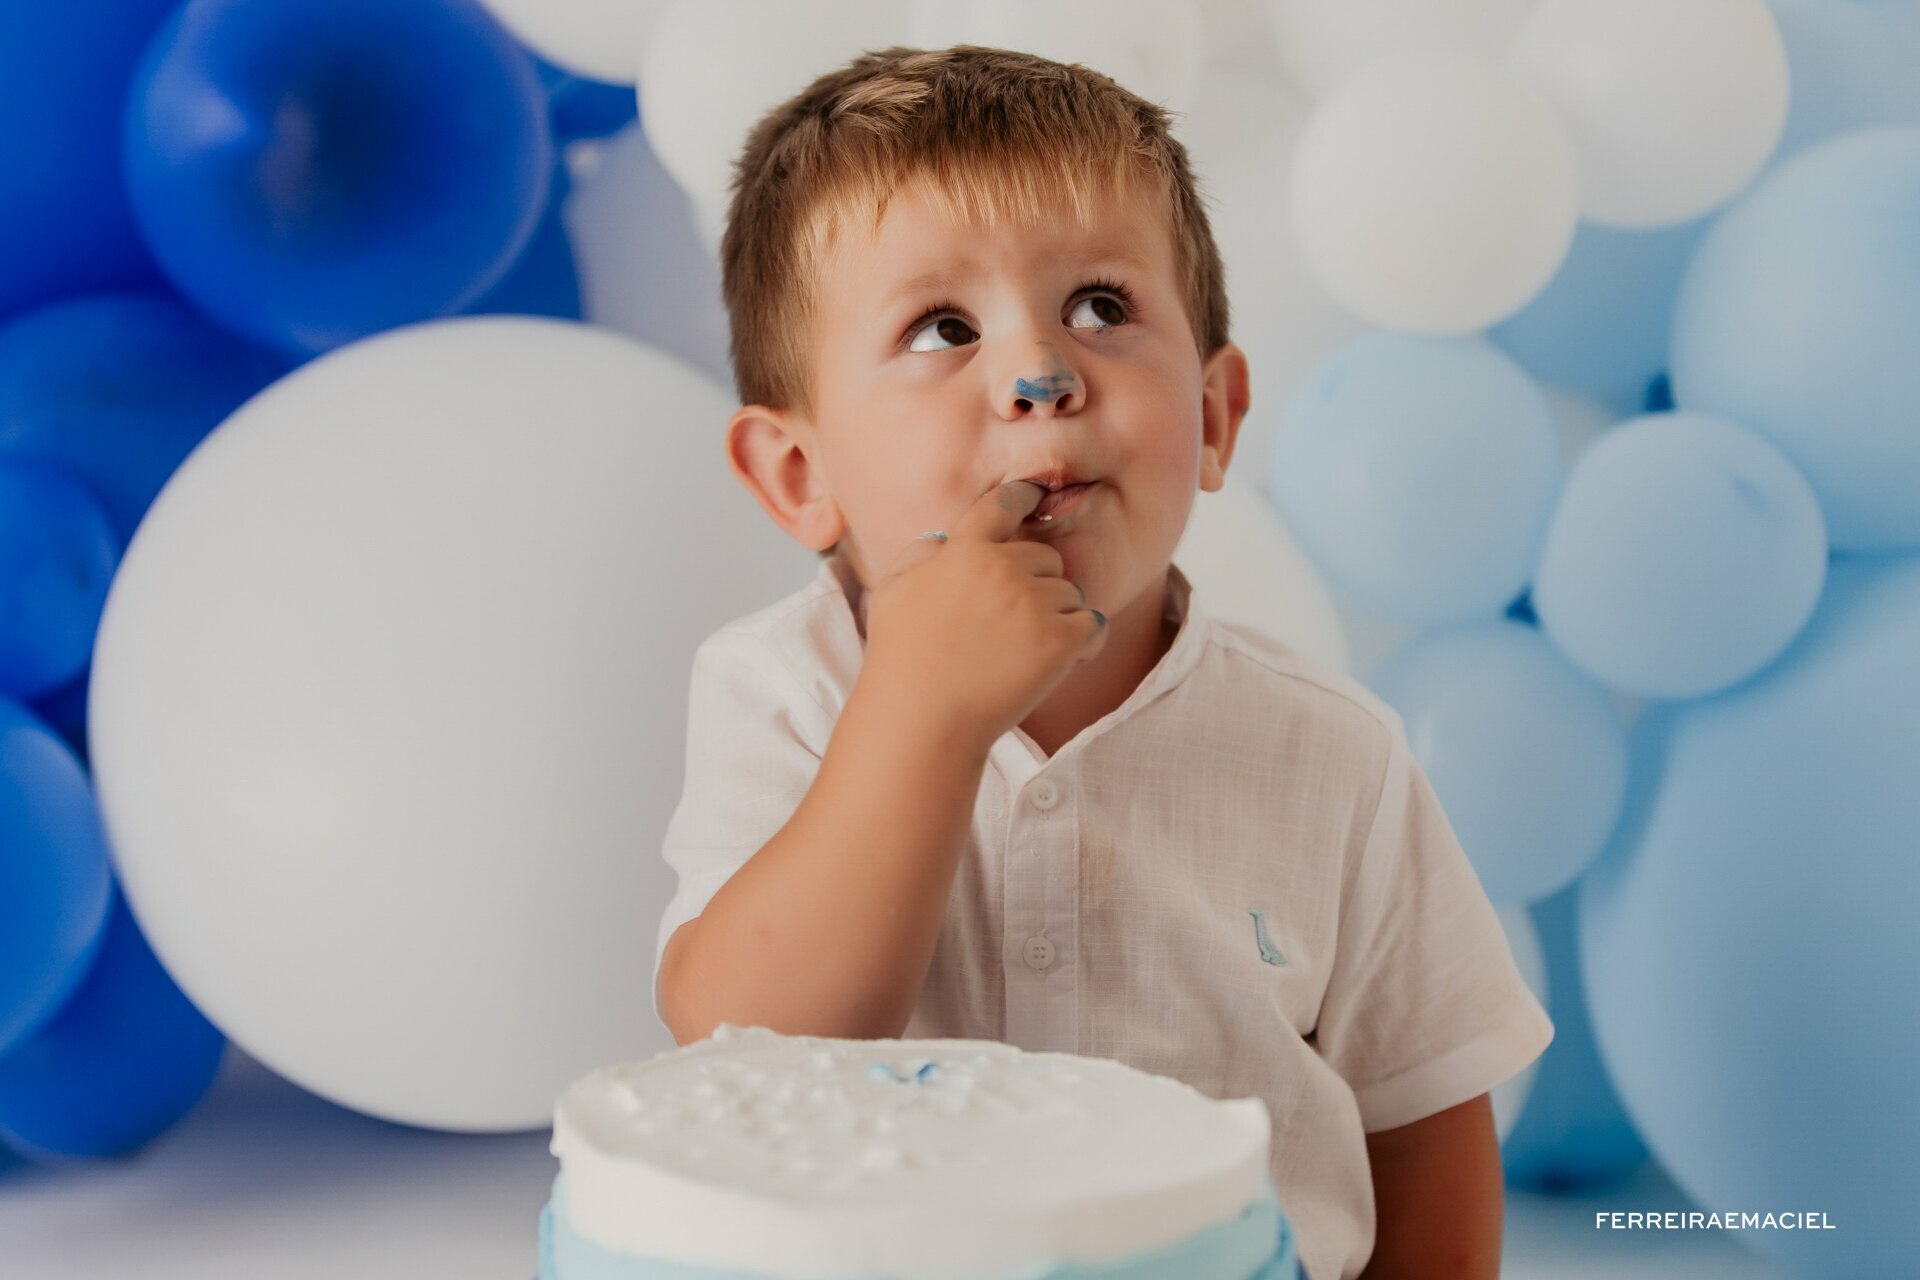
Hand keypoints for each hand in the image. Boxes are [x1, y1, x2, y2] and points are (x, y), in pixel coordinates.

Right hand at [859, 480, 1108, 752]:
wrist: (921, 720)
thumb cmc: (901, 660)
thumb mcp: (892, 593)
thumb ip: (919, 555)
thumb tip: (944, 540)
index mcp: (963, 552)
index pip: (1000, 507)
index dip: (1022, 496)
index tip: (1035, 493)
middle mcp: (1001, 569)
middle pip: (1046, 558)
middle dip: (1038, 586)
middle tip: (1011, 627)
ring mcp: (1032, 604)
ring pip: (1071, 594)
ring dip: (1058, 618)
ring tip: (1025, 652)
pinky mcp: (1058, 642)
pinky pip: (1093, 626)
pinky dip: (1085, 644)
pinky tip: (1064, 662)